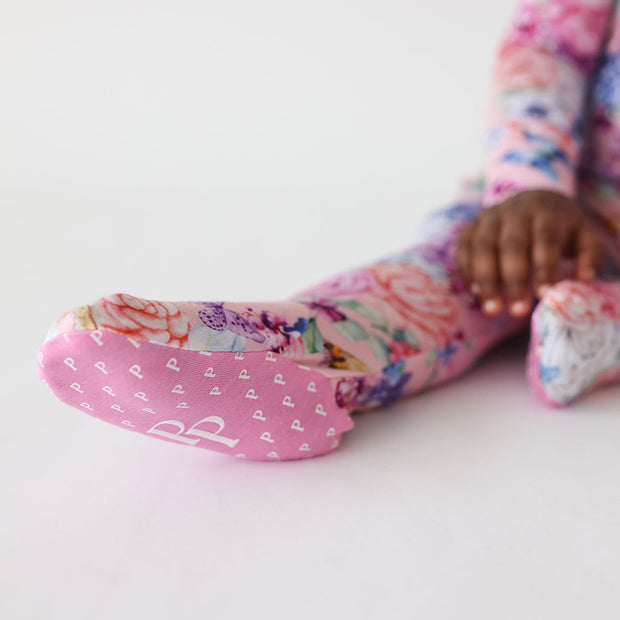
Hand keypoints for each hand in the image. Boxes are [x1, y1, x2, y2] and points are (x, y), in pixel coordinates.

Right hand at [456, 189, 605, 316]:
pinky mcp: (470, 227)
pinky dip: (467, 272)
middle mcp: (514, 210)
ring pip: (481, 247)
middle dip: (513, 280)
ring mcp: (488, 217)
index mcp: (545, 210)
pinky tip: (477, 294)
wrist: (533, 200)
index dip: (544, 267)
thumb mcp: (583, 236)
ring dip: (485, 280)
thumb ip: (589, 256)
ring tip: (492, 311)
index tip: (544, 295)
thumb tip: (584, 280)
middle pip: (510, 244)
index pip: (544, 239)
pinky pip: (463, 249)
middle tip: (518, 312)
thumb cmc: (561, 228)